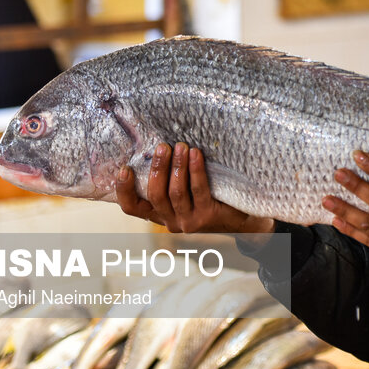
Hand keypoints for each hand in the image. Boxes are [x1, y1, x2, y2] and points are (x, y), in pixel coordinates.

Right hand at [115, 142, 275, 234]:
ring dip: (176, 167)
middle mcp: (170, 221)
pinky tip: (195, 154)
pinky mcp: (207, 217)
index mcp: (159, 215)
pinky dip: (195, 170)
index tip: (124, 168)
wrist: (243, 220)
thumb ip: (170, 180)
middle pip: (155, 195)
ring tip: (180, 146)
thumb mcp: (186, 193)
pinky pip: (198, 190)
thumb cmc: (210, 199)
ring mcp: (188, 222)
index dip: (124, 190)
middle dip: (157, 168)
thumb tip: (158, 147)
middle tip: (161, 147)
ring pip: (176, 193)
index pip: (133, 207)